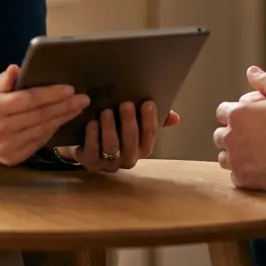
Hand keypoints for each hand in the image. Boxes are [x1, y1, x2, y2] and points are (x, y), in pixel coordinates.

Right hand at [0, 65, 89, 166]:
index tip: (70, 88)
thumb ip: (2, 80)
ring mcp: (6, 148)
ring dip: (63, 118)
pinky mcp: (12, 159)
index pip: (28, 100)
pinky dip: (52, 130)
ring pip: (42, 130)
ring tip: (78, 107)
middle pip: (39, 116)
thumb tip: (15, 69)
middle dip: (64, 106)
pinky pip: (38, 142)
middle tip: (83, 98)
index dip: (51, 94)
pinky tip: (62, 119)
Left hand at [57, 101, 179, 172]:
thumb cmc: (119, 130)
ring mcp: (109, 163)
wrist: (90, 145)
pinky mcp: (91, 163)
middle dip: (129, 123)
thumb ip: (157, 119)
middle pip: (131, 143)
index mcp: (143, 148)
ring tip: (106, 112)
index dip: (149, 120)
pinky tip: (92, 123)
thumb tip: (175, 117)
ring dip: (110, 129)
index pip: (150, 135)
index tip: (148, 102)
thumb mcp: (137, 122)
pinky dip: (92, 138)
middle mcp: (129, 159)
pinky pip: (93, 153)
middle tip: (126, 104)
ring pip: (112, 148)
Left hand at [214, 66, 265, 191]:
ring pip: (224, 157)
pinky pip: (235, 175)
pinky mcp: (244, 179)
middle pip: (220, 135)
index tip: (247, 118)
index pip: (222, 112)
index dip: (235, 113)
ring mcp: (236, 160)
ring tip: (254, 152)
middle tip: (251, 136)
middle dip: (232, 134)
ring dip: (234, 154)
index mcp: (237, 114)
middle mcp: (231, 137)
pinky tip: (259, 167)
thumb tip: (251, 71)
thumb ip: (265, 81)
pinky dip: (244, 172)